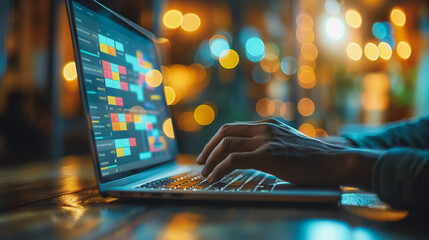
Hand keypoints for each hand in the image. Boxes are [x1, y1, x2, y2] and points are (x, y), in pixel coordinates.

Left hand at [197, 119, 379, 187]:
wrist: (334, 161)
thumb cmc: (313, 158)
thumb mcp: (288, 144)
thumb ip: (270, 144)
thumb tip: (253, 155)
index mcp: (267, 125)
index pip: (233, 128)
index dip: (216, 140)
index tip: (208, 153)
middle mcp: (264, 129)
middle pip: (225, 133)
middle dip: (208, 148)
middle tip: (201, 163)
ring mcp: (266, 140)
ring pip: (226, 146)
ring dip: (211, 161)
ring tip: (206, 174)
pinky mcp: (268, 155)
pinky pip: (234, 160)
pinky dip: (220, 170)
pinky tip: (215, 179)